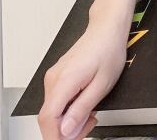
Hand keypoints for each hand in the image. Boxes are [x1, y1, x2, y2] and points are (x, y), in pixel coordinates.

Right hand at [38, 15, 129, 138]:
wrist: (107, 28)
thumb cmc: (108, 49)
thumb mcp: (102, 84)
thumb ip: (82, 109)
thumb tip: (66, 131)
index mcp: (63, 81)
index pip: (48, 119)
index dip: (56, 137)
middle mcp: (53, 79)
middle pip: (49, 117)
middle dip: (66, 130)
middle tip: (88, 127)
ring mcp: (54, 77)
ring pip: (52, 110)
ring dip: (69, 120)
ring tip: (90, 114)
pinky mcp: (58, 76)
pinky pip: (57, 100)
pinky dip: (68, 109)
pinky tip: (84, 104)